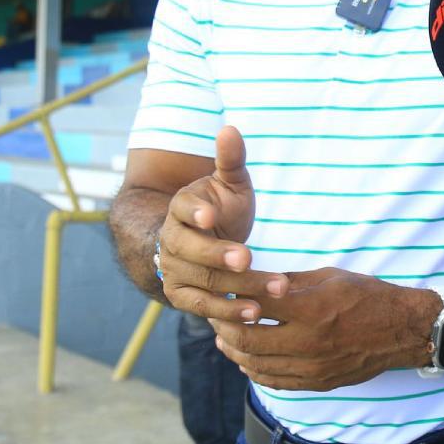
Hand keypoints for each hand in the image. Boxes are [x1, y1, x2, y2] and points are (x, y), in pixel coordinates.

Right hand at [158, 125, 289, 322]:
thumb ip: (230, 160)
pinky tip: (254, 314)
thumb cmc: (223, 207)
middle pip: (194, 251)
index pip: (183, 209)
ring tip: (271, 290)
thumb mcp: (231, 183)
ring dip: (238, 289)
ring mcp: (175, 271)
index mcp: (182, 207)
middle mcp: (172, 240)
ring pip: (204, 282)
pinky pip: (203, 307)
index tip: (211, 216)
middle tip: (248, 259)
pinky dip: (228, 312)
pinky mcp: (182, 296)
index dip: (195, 213)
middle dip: (222, 256)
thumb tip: (229, 128)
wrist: (205, 241)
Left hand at [211, 267, 438, 390]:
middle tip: (214, 315)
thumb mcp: (330, 276)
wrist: (401, 330)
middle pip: (247, 339)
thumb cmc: (367, 295)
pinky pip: (275, 381)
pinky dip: (254, 371)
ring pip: (256, 365)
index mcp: (312, 307)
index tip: (223, 288)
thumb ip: (291, 281)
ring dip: (233, 351)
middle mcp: (309, 340)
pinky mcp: (317, 382)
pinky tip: (246, 360)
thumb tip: (255, 281)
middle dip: (223, 327)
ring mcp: (313, 366)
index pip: (257, 303)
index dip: (234, 295)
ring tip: (223, 337)